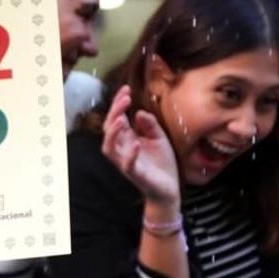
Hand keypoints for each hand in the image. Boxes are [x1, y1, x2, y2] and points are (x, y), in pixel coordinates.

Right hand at [102, 84, 179, 204]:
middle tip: (126, 98)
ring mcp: (126, 162)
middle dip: (114, 112)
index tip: (126, 89)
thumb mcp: (159, 137)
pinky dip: (130, 154)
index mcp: (127, 139)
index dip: (118, 103)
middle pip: (109, 129)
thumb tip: (139, 112)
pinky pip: (127, 165)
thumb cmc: (162, 163)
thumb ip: (149, 124)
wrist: (169, 189)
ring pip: (109, 148)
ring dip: (113, 133)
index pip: (116, 118)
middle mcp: (123, 149)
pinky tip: (137, 142)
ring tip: (122, 119)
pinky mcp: (135, 174)